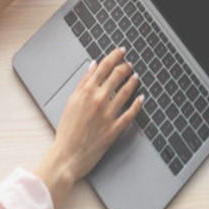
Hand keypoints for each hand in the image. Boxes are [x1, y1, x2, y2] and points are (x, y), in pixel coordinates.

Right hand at [33, 48, 143, 206]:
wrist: (66, 156)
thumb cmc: (66, 131)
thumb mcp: (71, 102)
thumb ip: (83, 83)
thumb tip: (93, 66)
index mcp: (86, 92)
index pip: (104, 67)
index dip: (115, 56)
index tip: (121, 51)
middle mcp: (98, 100)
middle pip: (117, 76)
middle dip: (126, 66)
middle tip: (129, 64)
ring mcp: (107, 114)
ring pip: (126, 91)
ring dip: (133, 81)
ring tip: (136, 77)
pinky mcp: (114, 129)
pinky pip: (130, 113)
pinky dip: (137, 104)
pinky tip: (141, 98)